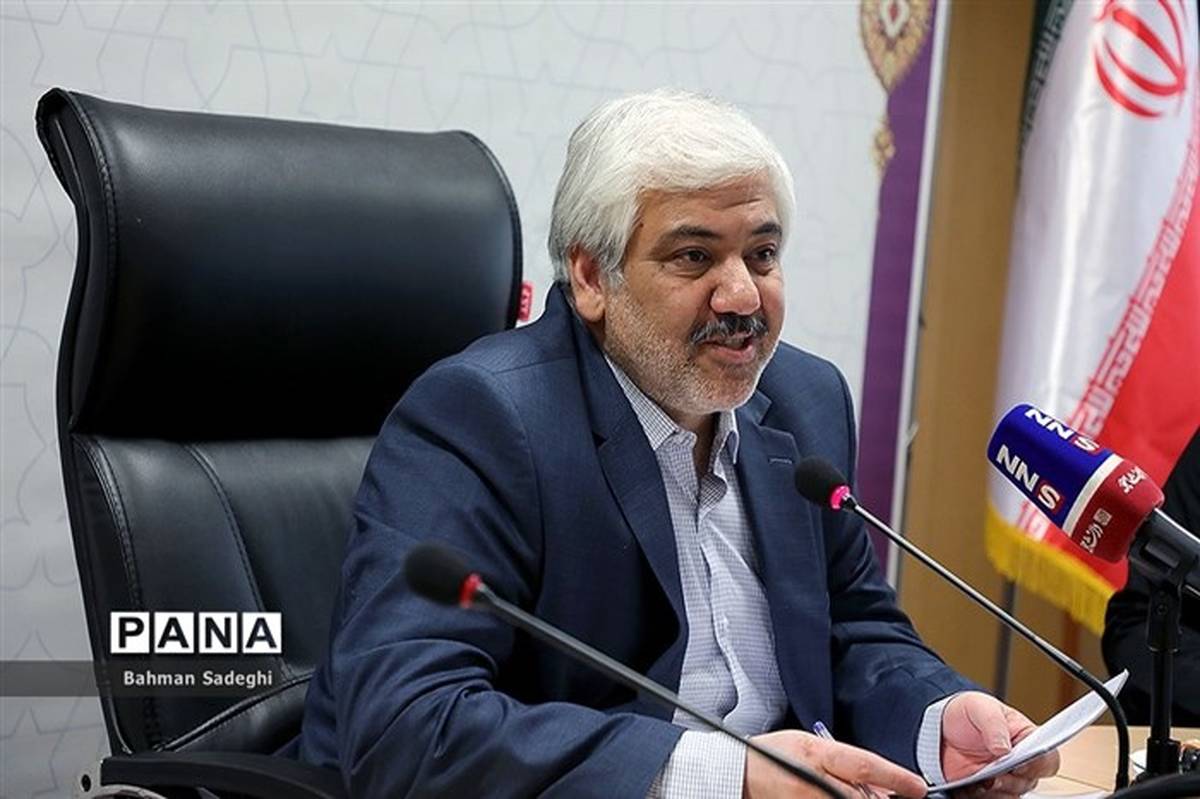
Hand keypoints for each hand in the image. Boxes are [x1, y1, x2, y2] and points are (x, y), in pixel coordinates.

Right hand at [743, 729, 927, 798]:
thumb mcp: (810, 745)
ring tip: (859, 793)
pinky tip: (847, 798)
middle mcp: (811, 782)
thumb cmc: (776, 756)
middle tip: (900, 796)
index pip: (863, 766)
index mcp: (815, 754)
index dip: (895, 778)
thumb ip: (844, 762)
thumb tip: (880, 784)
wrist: (742, 775)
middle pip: (860, 797)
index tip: (918, 787)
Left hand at [941, 692, 1059, 796]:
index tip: (1019, 764)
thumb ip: (994, 724)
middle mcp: (1020, 764)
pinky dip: (980, 795)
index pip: (1048, 759)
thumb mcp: (980, 708)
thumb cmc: (967, 714)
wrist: (941, 728)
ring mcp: (1004, 779)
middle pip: (1029, 783)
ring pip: (1011, 796)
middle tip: (993, 773)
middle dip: (1010, 780)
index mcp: (1027, 740)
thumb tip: (1004, 748)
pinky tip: (968, 784)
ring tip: (978, 779)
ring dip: (996, 790)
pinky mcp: (986, 791)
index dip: (1038, 765)